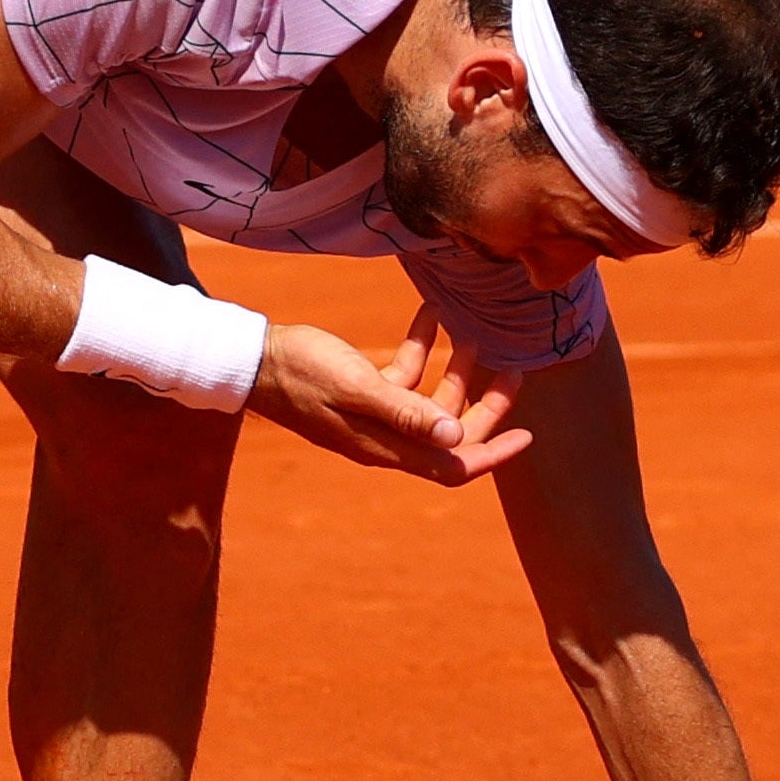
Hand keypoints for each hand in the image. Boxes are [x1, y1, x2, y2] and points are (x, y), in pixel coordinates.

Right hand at [248, 318, 528, 483]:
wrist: (252, 361)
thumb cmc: (301, 372)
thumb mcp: (356, 387)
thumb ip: (405, 413)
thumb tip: (455, 437)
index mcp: (387, 447)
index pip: (453, 466)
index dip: (493, 454)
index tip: (527, 435)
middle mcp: (385, 438)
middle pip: (450, 435)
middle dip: (486, 406)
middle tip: (513, 370)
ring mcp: (373, 416)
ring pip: (430, 404)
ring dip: (456, 372)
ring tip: (476, 334)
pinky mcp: (360, 393)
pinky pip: (402, 377)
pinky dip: (420, 349)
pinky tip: (431, 314)